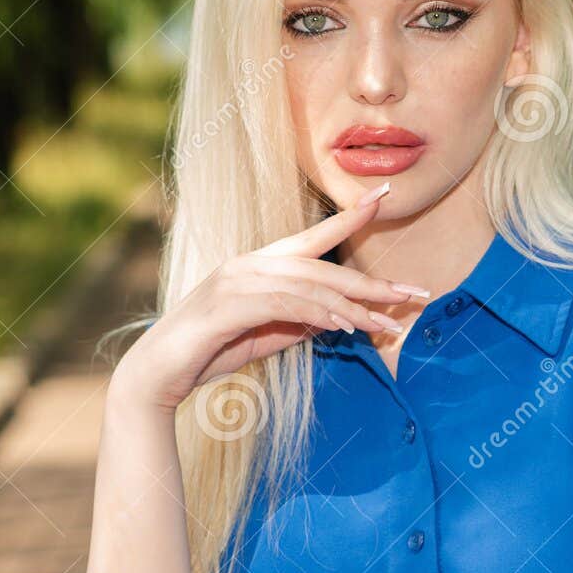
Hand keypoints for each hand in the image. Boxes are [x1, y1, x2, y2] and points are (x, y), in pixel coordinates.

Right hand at [112, 183, 428, 410]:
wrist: (158, 374)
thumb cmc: (209, 353)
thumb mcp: (266, 335)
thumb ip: (299, 320)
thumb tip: (338, 316)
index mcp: (259, 264)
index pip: (313, 238)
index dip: (349, 217)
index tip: (385, 198)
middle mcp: (249, 263)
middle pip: (323, 266)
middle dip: (372, 283)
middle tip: (414, 293)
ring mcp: (237, 280)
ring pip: (310, 286)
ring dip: (353, 307)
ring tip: (386, 325)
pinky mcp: (229, 304)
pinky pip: (285, 304)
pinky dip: (318, 314)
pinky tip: (343, 327)